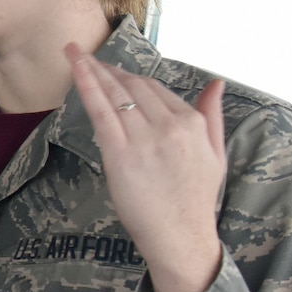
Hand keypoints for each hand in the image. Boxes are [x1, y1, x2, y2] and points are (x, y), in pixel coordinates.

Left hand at [66, 44, 227, 291]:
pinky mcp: (120, 154)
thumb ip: (213, 115)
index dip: (129, 78)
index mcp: (192, 123)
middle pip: (133, 87)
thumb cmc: (195, 199)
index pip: (155, 89)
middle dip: (108, 69)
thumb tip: (216, 83)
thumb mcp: (215, 154)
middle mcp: (169, 126)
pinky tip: (75, 66)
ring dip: (93, 70)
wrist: (181, 237)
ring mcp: (144, 139)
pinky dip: (87, 84)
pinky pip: (101, 111)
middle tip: (87, 58)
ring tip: (74, 54)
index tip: (111, 71)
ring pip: (116, 94)